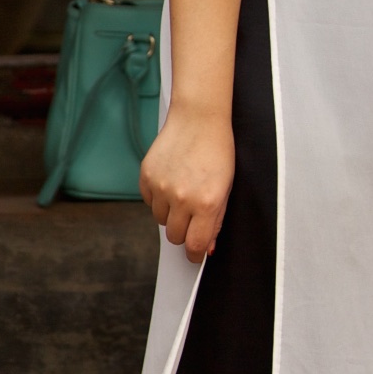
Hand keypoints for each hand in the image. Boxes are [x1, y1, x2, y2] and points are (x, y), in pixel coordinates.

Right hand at [140, 104, 234, 263]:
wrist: (199, 118)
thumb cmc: (218, 151)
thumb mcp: (226, 188)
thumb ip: (216, 220)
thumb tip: (206, 247)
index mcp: (206, 203)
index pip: (194, 245)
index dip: (194, 254)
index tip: (194, 255)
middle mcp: (182, 198)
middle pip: (175, 236)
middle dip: (184, 232)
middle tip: (192, 217)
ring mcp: (161, 187)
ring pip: (160, 220)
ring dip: (171, 214)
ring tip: (183, 192)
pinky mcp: (146, 176)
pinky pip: (149, 202)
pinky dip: (158, 198)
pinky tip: (170, 181)